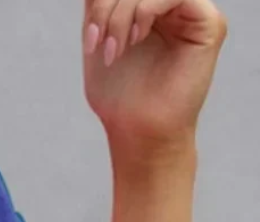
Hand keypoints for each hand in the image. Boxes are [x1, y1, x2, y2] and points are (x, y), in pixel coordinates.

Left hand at [82, 0, 227, 154]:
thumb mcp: (98, 43)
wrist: (139, 132)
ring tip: (114, 50)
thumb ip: (99, 8)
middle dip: (109, 8)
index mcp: (150, 10)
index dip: (102, 4)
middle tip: (99, 43)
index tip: (90, 41)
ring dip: (122, 14)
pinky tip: (136, 38)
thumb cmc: (120, 98)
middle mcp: (173, 9)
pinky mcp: (209, 23)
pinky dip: (146, 10)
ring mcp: (192, 14)